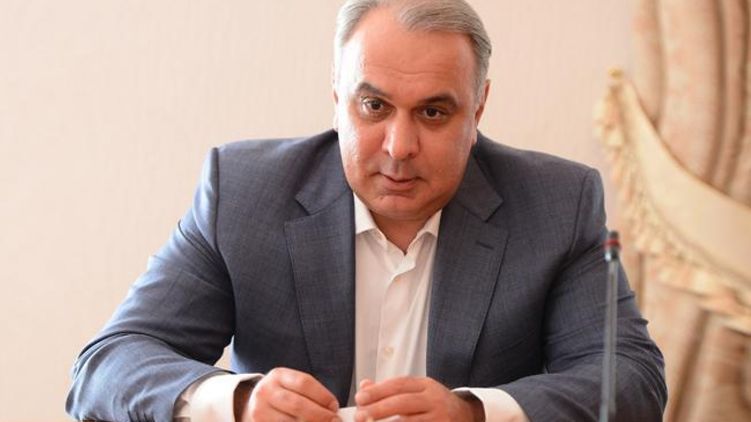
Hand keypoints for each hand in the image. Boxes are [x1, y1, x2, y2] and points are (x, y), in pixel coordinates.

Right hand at [236, 367, 340, 421]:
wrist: (252, 405)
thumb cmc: (280, 395)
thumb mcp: (290, 384)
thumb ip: (309, 393)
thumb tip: (332, 409)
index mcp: (278, 376)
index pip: (304, 383)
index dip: (323, 396)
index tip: (335, 406)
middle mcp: (266, 392)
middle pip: (298, 405)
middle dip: (320, 415)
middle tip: (335, 421)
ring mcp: (260, 411)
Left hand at [354, 377, 483, 421]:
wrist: (467, 416)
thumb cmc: (435, 405)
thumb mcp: (417, 392)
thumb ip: (391, 390)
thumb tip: (364, 386)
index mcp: (426, 385)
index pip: (400, 384)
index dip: (378, 391)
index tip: (360, 398)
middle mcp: (435, 400)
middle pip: (403, 402)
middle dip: (378, 409)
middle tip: (359, 416)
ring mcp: (441, 418)